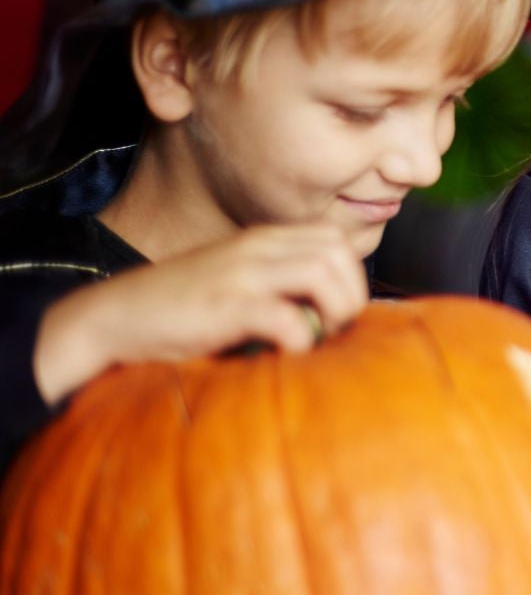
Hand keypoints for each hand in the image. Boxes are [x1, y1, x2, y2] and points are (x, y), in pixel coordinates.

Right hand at [33, 223, 369, 404]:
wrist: (114, 318)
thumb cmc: (182, 310)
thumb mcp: (237, 282)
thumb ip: (280, 285)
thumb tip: (331, 315)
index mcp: (263, 240)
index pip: (335, 239)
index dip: (350, 277)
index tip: (336, 313)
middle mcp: (256, 248)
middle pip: (339, 251)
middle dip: (351, 295)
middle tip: (332, 329)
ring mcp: (240, 273)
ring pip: (323, 272)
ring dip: (334, 312)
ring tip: (315, 340)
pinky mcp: (225, 306)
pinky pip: (288, 317)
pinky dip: (301, 341)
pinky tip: (285, 355)